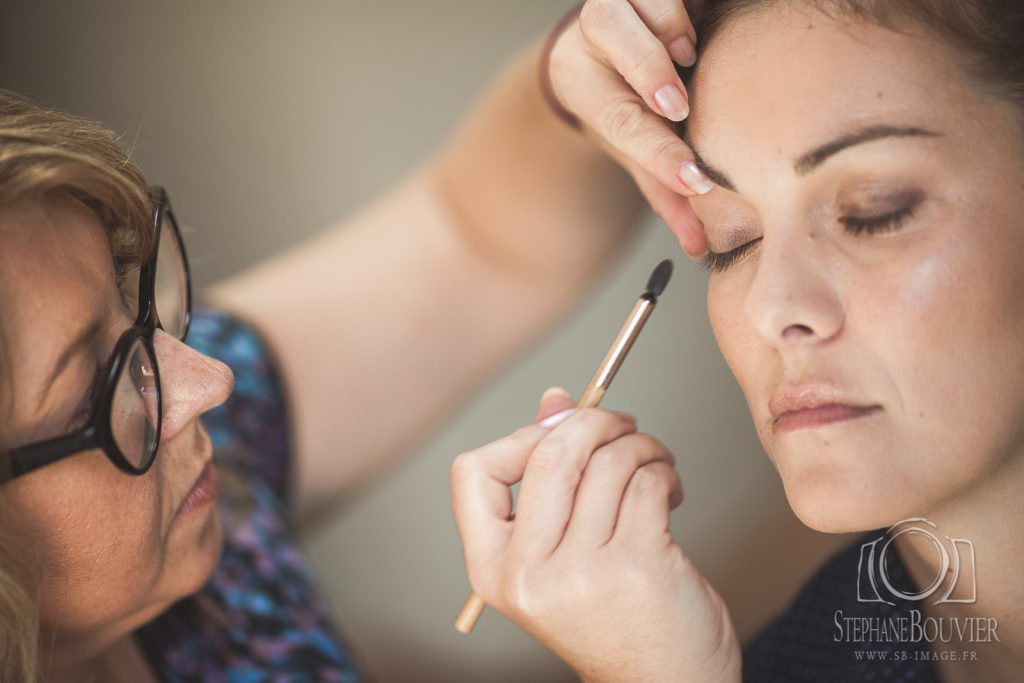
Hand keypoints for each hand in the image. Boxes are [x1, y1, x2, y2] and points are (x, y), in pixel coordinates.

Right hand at [450, 389, 740, 682]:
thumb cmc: (611, 616)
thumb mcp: (560, 551)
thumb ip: (549, 476)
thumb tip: (555, 400)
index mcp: (494, 569)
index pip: (474, 473)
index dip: (519, 438)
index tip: (559, 437)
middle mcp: (527, 574)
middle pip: (547, 455)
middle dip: (594, 423)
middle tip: (622, 426)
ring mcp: (580, 573)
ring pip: (605, 463)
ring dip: (639, 446)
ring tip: (653, 461)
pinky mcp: (635, 566)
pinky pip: (645, 482)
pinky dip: (662, 470)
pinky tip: (668, 489)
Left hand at [547, 0, 710, 257]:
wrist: (600, 47)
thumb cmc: (623, 102)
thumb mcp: (636, 146)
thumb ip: (665, 191)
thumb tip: (697, 245)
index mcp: (583, 84)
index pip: (621, 124)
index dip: (659, 154)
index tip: (695, 181)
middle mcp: (590, 38)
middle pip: (613, 43)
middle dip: (648, 73)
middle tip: (678, 107)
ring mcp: (615, 4)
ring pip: (639, 7)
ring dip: (668, 34)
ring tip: (687, 58)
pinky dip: (678, 10)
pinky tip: (691, 32)